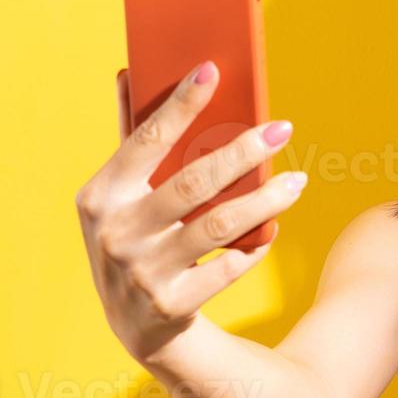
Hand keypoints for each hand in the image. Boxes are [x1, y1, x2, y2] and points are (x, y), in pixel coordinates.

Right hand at [75, 60, 306, 362]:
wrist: (139, 328)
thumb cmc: (136, 241)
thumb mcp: (120, 199)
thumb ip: (129, 142)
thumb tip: (127, 74)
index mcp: (100, 196)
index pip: (145, 140)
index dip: (180, 104)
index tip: (212, 69)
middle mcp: (115, 234)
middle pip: (193, 182)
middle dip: (244, 151)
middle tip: (283, 129)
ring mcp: (141, 273)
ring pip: (219, 226)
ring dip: (266, 199)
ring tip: (297, 181)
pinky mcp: (170, 306)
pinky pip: (228, 267)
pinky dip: (255, 245)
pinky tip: (271, 228)